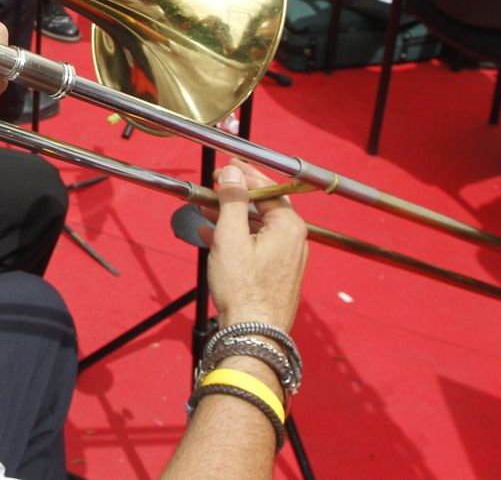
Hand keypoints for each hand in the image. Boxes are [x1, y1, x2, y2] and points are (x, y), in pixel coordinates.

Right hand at [200, 160, 307, 330]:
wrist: (254, 333)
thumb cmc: (243, 288)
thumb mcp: (230, 236)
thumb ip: (233, 200)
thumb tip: (232, 173)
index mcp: (288, 226)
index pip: (266, 188)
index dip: (243, 175)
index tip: (224, 167)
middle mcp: (294, 240)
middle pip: (263, 206)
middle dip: (236, 196)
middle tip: (215, 186)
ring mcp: (287, 258)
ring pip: (258, 226)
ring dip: (232, 216)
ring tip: (207, 209)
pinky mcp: (278, 273)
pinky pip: (257, 245)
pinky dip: (237, 237)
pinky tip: (213, 237)